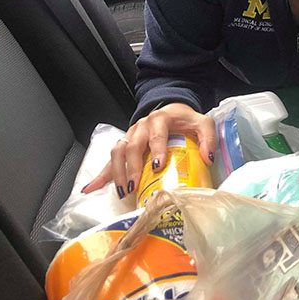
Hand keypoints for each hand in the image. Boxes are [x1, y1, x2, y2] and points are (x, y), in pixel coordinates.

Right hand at [82, 103, 216, 199]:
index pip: (156, 134)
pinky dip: (100, 175)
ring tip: (123, 191)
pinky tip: (90, 189)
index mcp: (160, 119)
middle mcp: (141, 126)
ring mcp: (130, 135)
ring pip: (117, 152)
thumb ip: (208, 138)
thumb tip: (208, 158)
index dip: (156, 149)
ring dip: (117, 172)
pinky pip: (109, 160)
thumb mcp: (202, 124)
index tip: (157, 166)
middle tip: (135, 186)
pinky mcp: (124, 145)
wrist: (172, 108)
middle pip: (132, 146)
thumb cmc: (186, 120)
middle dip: (132, 168)